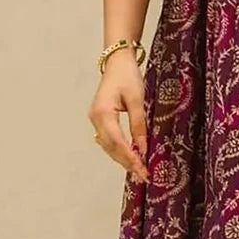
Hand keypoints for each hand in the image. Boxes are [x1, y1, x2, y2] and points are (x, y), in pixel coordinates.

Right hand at [89, 52, 148, 181]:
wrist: (117, 62)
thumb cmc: (127, 76)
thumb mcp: (138, 100)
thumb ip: (139, 125)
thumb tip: (143, 148)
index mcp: (103, 113)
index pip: (117, 142)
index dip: (130, 158)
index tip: (142, 170)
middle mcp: (95, 119)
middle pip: (111, 148)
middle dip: (127, 163)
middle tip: (143, 176)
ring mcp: (95, 119)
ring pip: (108, 146)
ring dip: (123, 159)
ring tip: (138, 171)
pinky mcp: (100, 119)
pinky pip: (108, 140)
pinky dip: (119, 150)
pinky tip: (131, 157)